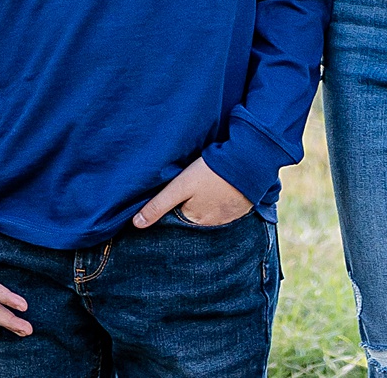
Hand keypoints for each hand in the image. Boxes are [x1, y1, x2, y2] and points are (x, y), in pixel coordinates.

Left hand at [132, 157, 253, 228]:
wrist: (249, 161)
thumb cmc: (212, 172)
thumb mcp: (180, 185)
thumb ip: (159, 205)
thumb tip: (137, 224)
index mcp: (196, 221)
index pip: (177, 221)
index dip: (172, 210)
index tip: (171, 197)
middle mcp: (213, 225)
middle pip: (193, 218)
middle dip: (188, 208)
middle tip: (188, 190)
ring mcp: (229, 217)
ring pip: (210, 213)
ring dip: (205, 205)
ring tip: (203, 188)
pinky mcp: (241, 207)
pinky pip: (225, 209)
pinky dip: (220, 201)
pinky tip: (218, 189)